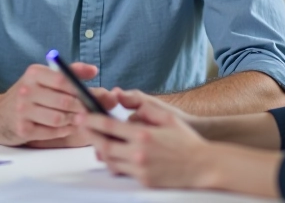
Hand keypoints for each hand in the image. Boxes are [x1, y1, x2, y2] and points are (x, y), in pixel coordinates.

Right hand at [0, 62, 100, 145]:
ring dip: (72, 121)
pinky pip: (52, 132)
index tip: (92, 95)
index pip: (64, 80)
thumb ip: (69, 73)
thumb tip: (94, 70)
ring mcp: (23, 110)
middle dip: (81, 108)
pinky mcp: (22, 129)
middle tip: (89, 112)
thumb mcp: (42, 78)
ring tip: (76, 120)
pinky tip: (65, 127)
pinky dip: (63, 131)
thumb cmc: (27, 96)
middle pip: (65, 101)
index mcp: (34, 73)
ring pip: (60, 118)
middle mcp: (26, 90)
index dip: (81, 89)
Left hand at [79, 95, 222, 188]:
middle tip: (81, 127)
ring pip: (110, 160)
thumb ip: (145, 109)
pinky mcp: (144, 180)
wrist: (203, 166)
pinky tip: (113, 155)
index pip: (110, 126)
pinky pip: (122, 172)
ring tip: (96, 141)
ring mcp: (140, 169)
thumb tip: (125, 103)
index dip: (92, 121)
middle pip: (104, 145)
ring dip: (101, 150)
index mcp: (144, 135)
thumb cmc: (186, 140)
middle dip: (90, 135)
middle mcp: (139, 153)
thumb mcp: (168, 117)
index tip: (81, 116)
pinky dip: (115, 163)